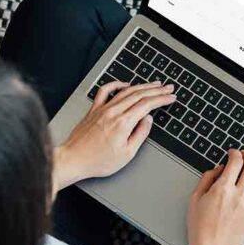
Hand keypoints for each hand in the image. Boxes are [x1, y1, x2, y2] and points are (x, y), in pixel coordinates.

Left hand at [53, 81, 174, 191]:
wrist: (73, 159)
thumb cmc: (97, 161)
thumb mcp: (126, 154)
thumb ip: (140, 134)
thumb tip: (148, 120)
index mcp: (123, 123)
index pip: (147, 105)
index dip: (162, 99)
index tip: (170, 97)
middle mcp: (113, 112)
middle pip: (139, 94)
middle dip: (157, 89)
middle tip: (168, 87)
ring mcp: (103, 109)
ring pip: (126, 91)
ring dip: (142, 86)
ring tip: (154, 84)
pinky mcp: (94, 109)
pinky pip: (106, 91)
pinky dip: (117, 84)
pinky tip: (125, 84)